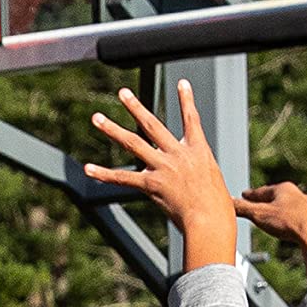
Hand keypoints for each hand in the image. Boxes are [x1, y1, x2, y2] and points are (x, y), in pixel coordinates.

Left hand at [85, 81, 237, 271]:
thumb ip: (202, 178)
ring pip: (133, 143)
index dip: (187, 100)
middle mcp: (177, 154)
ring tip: (97, 118)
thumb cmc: (218, 211)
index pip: (191, 119)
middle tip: (123, 93)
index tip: (182, 84)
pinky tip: (89, 169)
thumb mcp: (215, 185)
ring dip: (112, 129)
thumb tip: (201, 187)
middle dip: (135, 107)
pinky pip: (123, 178)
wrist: (210, 222)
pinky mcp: (151, 185)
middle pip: (152, 125)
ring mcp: (163, 168)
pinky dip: (104, 174)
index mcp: (198, 151)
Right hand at [237, 181, 306, 282]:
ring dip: (284, 212)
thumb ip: (243, 209)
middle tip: (260, 204)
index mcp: (283, 189)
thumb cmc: (289, 222)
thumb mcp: (259, 215)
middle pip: (279, 198)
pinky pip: (304, 220)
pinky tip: (297, 229)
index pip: (262, 191)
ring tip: (278, 217)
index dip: (251, 195)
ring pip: (293, 208)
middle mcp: (298, 195)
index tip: (245, 194)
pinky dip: (297, 222)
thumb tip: (228, 202)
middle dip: (269, 202)